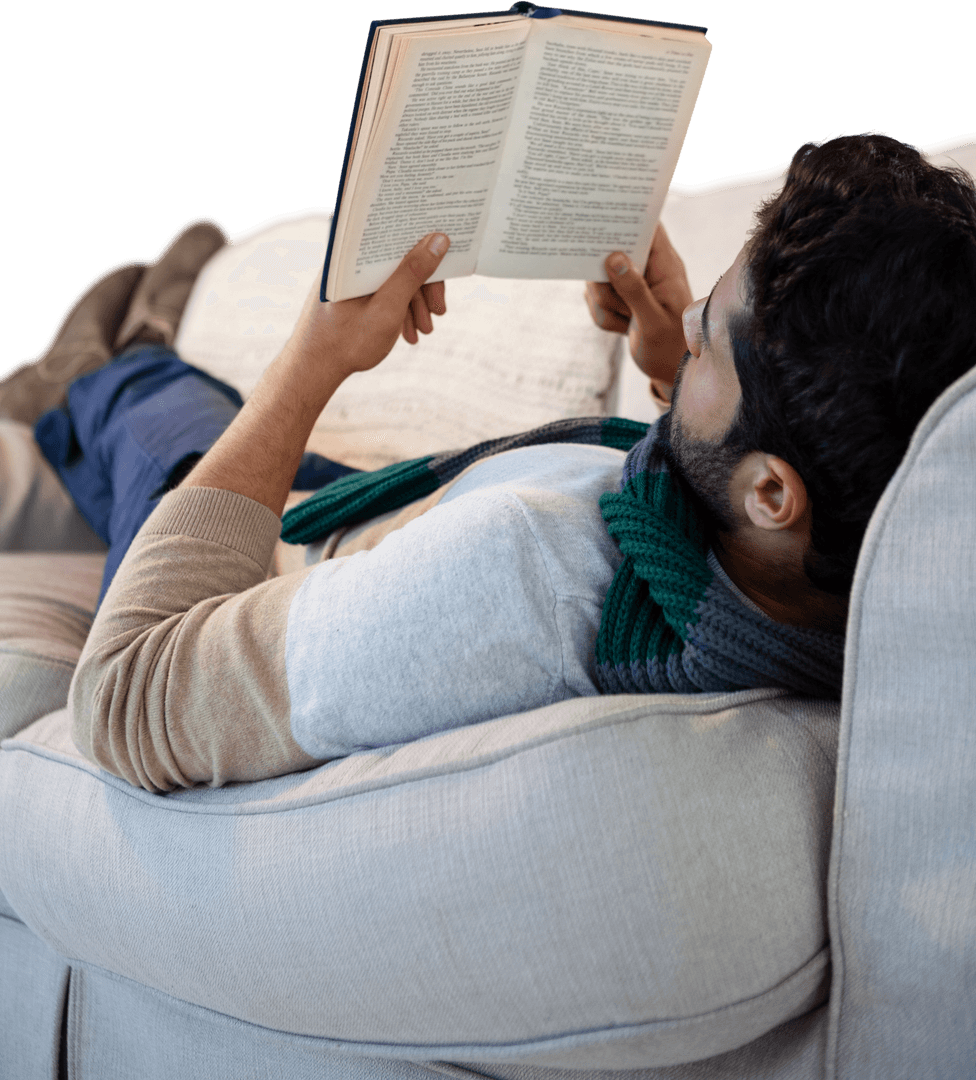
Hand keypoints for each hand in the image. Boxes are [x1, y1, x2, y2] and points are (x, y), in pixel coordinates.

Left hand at [283, 233, 449, 381]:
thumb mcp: (387, 309)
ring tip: (424, 330)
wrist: (312, 370)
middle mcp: (346, 257)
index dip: (423, 244)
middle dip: (422, 286)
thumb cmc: (345, 342)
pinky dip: (398, 308)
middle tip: (439, 311)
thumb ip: (413, 273)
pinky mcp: (350, 292)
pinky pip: (380, 290)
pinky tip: (408, 332)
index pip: (393, 232)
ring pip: (391, 276)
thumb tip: (439, 239)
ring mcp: (348, 276)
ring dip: (414, 302)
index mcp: (349, 251)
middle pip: (396, 257)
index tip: (446, 260)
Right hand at [584, 224, 692, 385]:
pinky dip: (605, 318)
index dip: (626, 217)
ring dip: (607, 307)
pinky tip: (624, 328)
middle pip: (610, 254)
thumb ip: (635, 290)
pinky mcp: (619, 296)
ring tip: (628, 322)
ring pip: (598, 282)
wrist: (670, 369)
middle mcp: (647, 268)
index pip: (647, 227)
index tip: (601, 221)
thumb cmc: (671, 346)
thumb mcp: (653, 322)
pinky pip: (596, 300)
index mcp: (664, 265)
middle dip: (605, 284)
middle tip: (621, 306)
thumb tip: (614, 258)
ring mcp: (631, 282)